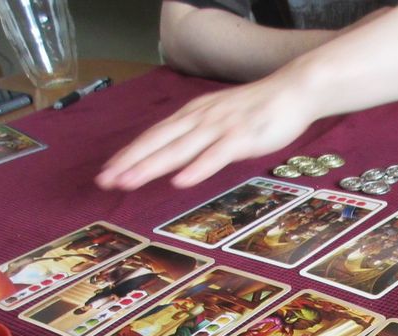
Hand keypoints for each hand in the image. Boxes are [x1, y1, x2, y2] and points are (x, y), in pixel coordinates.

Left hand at [95, 75, 317, 190]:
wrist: (292, 91)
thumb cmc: (259, 109)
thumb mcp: (221, 120)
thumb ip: (201, 137)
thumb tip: (183, 157)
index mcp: (193, 115)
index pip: (154, 136)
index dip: (129, 154)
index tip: (107, 171)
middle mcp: (200, 119)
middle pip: (158, 142)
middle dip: (129, 162)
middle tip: (104, 181)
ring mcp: (220, 128)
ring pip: (179, 150)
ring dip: (151, 166)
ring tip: (128, 182)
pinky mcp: (241, 138)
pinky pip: (215, 155)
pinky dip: (196, 168)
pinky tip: (179, 181)